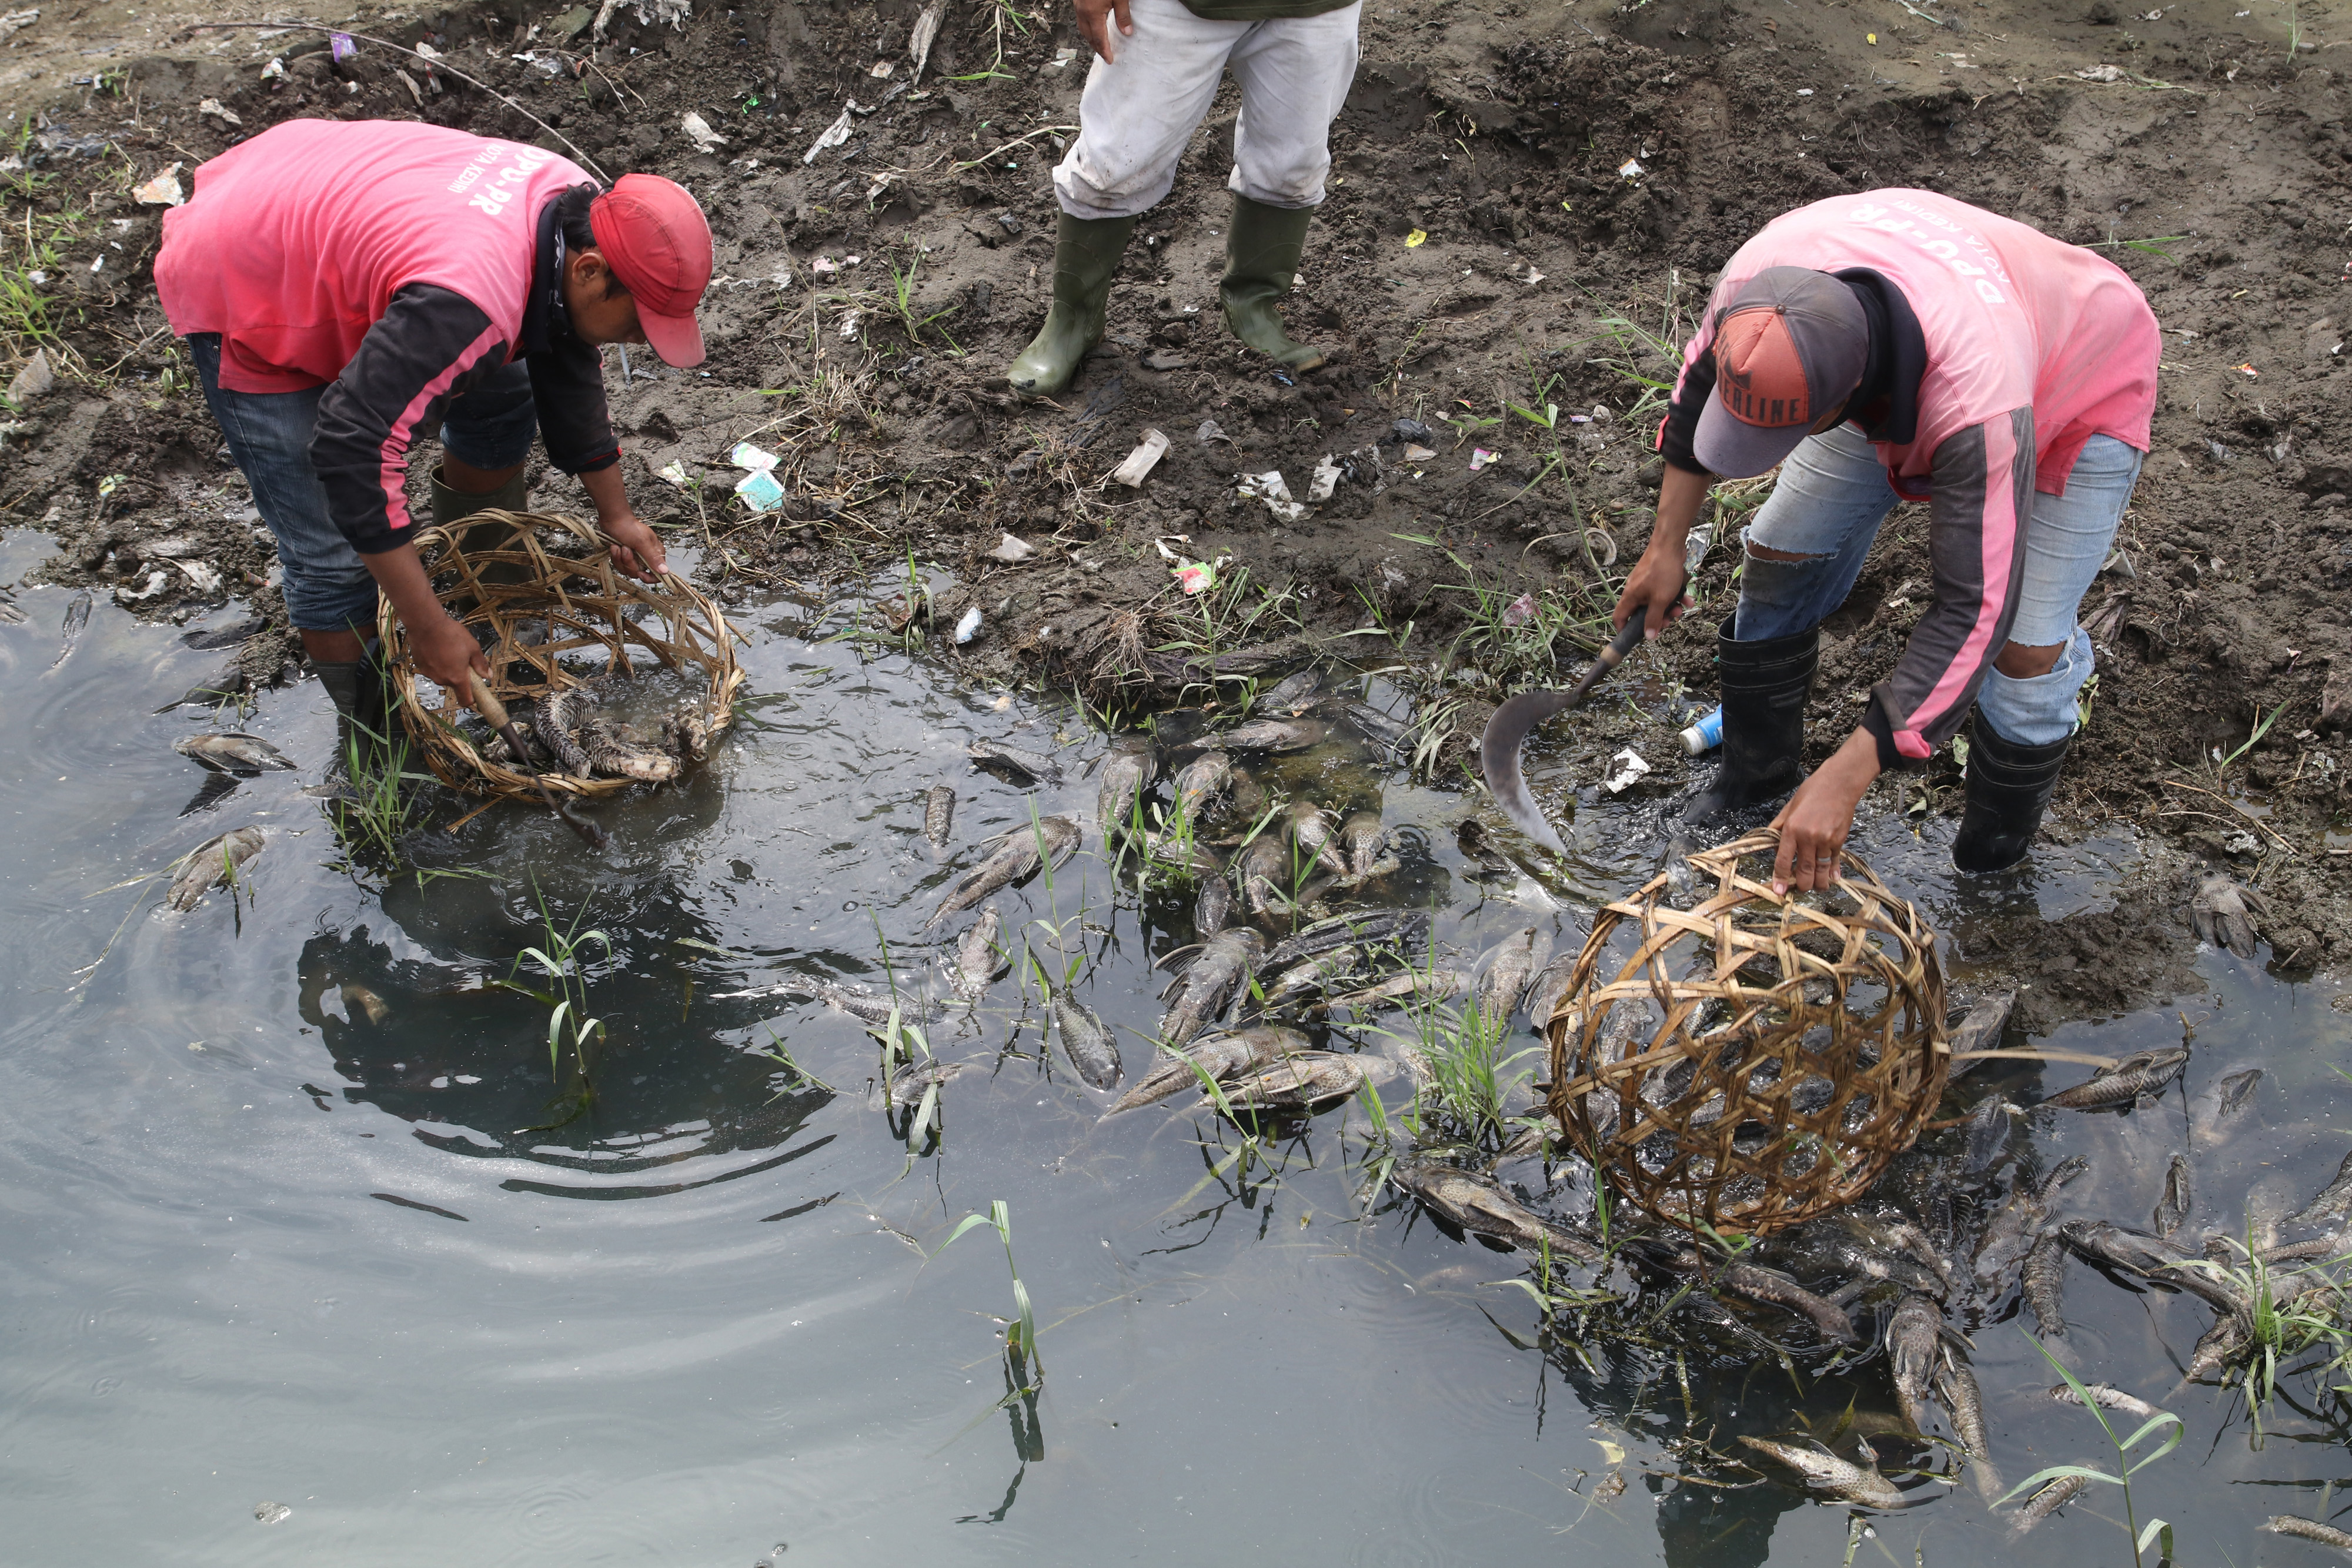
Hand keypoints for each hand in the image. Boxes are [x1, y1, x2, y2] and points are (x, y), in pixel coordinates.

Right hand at [410, 608, 490, 700]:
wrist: (425, 623)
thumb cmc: (449, 633)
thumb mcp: (473, 647)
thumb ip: (481, 664)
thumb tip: (487, 675)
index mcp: (457, 678)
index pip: (465, 700)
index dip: (472, 699)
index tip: (475, 693)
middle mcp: (442, 679)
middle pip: (454, 684)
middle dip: (460, 675)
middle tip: (462, 659)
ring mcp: (429, 673)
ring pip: (443, 675)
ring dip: (447, 667)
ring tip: (448, 650)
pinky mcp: (420, 666)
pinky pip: (432, 668)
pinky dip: (436, 662)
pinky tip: (438, 649)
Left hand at [601, 513, 666, 580]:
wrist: (613, 520)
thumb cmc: (630, 527)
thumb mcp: (642, 542)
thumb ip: (653, 558)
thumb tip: (665, 571)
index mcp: (656, 554)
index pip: (657, 574)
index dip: (649, 577)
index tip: (640, 573)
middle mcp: (646, 558)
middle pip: (639, 573)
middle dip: (629, 562)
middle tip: (626, 548)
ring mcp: (634, 558)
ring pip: (627, 570)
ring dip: (621, 559)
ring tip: (619, 546)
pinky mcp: (624, 558)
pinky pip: (620, 566)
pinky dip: (615, 557)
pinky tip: (615, 547)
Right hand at [1074, 0, 1131, 62]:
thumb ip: (1123, 15)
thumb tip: (1127, 32)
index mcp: (1093, 13)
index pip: (1099, 39)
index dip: (1104, 51)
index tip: (1109, 60)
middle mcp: (1083, 11)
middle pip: (1089, 36)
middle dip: (1097, 48)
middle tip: (1105, 55)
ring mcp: (1078, 6)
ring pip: (1083, 28)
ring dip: (1091, 38)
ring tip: (1099, 44)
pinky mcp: (1077, 0)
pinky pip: (1081, 19)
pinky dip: (1087, 27)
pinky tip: (1093, 27)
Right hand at [1613, 541, 1689, 639]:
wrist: (1670, 544)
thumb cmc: (1663, 571)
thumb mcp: (1660, 600)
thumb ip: (1654, 619)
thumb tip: (1648, 637)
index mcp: (1630, 597)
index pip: (1619, 617)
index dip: (1624, 629)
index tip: (1636, 637)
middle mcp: (1635, 590)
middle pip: (1642, 612)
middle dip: (1657, 619)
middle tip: (1669, 621)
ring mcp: (1645, 583)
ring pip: (1655, 602)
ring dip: (1669, 608)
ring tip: (1681, 608)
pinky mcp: (1655, 577)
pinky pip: (1663, 592)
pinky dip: (1674, 596)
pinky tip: (1686, 598)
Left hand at [1767, 729, 1881, 894]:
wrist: (1839, 784)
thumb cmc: (1811, 793)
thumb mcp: (1789, 808)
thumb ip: (1779, 827)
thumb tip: (1770, 842)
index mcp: (1792, 829)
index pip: (1784, 860)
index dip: (1781, 878)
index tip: (1778, 891)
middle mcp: (1808, 837)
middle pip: (1804, 871)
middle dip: (1801, 886)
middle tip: (1799, 890)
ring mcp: (1826, 840)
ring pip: (1821, 871)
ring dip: (1818, 884)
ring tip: (1815, 888)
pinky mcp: (1839, 841)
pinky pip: (1834, 862)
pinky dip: (1832, 873)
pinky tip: (1831, 879)